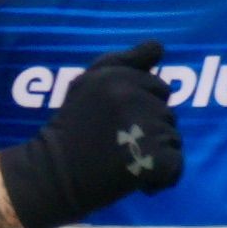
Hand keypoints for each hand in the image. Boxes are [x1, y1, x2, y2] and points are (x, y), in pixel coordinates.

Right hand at [0, 44, 187, 227]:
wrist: (50, 176)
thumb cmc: (70, 129)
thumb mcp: (89, 82)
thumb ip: (125, 61)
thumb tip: (159, 47)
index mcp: (117, 76)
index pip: (159, 88)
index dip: (144, 108)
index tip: (119, 123)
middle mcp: (130, 96)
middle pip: (168, 114)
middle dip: (152, 130)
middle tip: (120, 144)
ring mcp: (142, 128)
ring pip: (173, 140)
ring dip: (155, 154)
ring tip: (125, 162)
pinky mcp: (151, 160)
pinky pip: (176, 166)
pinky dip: (161, 179)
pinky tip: (138, 180)